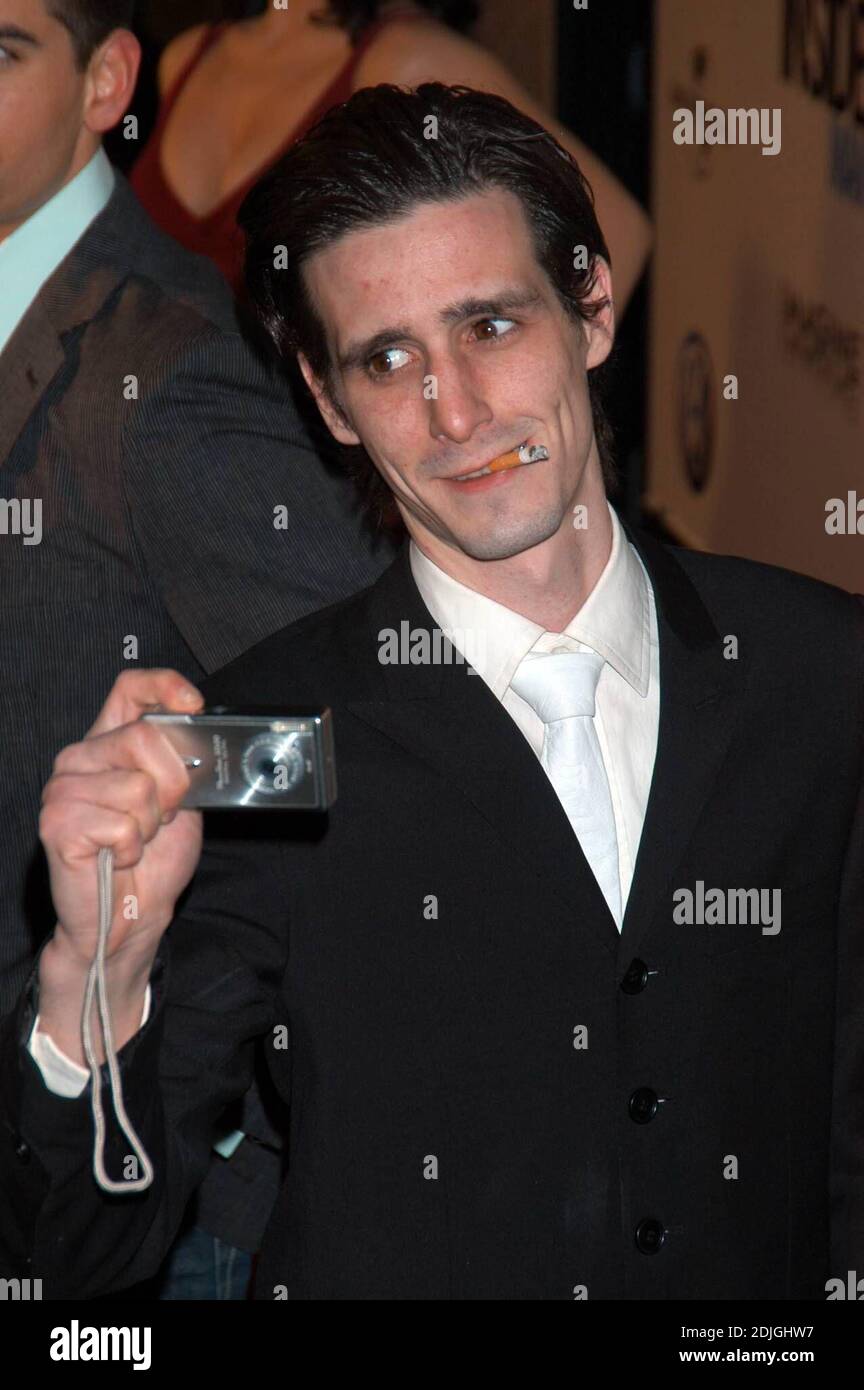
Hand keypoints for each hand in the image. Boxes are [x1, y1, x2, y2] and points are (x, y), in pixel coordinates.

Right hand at [39, 669, 204, 974]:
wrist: (131, 916)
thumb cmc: (154, 860)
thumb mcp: (184, 801)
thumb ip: (185, 763)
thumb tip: (202, 728)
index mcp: (110, 744)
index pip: (130, 689)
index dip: (164, 686)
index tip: (194, 705)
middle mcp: (80, 758)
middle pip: (143, 736)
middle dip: (173, 784)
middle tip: (161, 818)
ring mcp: (62, 788)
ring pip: (137, 785)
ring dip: (150, 824)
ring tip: (135, 841)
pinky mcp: (56, 822)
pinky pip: (121, 823)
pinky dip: (131, 848)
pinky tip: (117, 858)